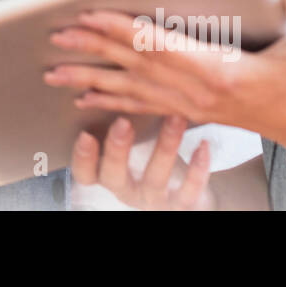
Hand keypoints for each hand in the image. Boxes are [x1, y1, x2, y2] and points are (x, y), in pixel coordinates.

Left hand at [46, 0, 285, 157]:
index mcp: (219, 72)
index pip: (157, 45)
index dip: (119, 29)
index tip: (87, 15)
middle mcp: (197, 92)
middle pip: (133, 66)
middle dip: (91, 49)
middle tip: (55, 36)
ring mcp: (192, 105)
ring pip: (131, 90)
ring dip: (90, 79)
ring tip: (54, 74)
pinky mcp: (192, 111)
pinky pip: (142, 106)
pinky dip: (111, 100)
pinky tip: (87, 98)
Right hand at [71, 115, 213, 209]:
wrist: (185, 194)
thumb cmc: (149, 159)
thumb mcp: (129, 145)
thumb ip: (118, 122)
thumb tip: (101, 82)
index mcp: (109, 175)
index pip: (86, 173)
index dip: (83, 158)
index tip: (85, 134)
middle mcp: (128, 190)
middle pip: (113, 176)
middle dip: (117, 150)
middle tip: (123, 123)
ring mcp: (154, 200)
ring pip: (154, 179)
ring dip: (165, 146)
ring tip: (175, 118)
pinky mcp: (182, 204)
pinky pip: (189, 191)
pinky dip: (197, 169)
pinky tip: (202, 145)